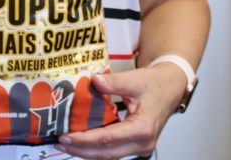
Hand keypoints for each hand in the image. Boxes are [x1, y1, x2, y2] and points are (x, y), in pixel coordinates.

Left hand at [54, 66, 186, 158]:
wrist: (170, 88)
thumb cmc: (155, 85)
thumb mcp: (134, 79)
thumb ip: (113, 82)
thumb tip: (93, 81)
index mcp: (143, 128)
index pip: (108, 139)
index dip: (85, 140)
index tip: (66, 136)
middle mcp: (143, 143)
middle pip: (107, 153)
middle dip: (81, 150)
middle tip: (60, 143)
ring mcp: (140, 146)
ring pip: (110, 155)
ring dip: (87, 151)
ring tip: (66, 144)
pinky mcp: (135, 144)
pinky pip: (113, 150)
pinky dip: (96, 148)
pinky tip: (81, 141)